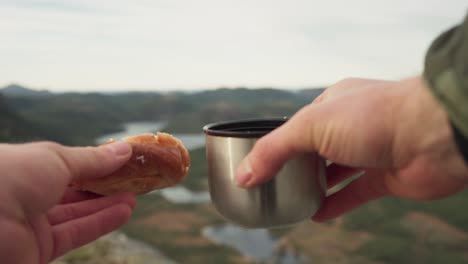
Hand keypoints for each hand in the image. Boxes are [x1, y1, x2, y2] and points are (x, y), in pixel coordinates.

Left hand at [0, 141, 135, 263]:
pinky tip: (125, 211)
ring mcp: (31, 225)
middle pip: (72, 193)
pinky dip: (102, 222)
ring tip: (134, 196)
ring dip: (107, 205)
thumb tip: (125, 148)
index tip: (119, 162)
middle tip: (131, 181)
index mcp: (24, 169)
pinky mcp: (39, 250)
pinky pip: (76, 233)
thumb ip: (93, 159)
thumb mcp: (58, 159)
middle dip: (103, 187)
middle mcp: (26, 197)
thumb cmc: (12, 174)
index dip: (92, 165)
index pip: (64, 167)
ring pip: (77, 214)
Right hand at [236, 76, 467, 220]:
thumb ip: (274, 150)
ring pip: (335, 172)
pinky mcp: (385, 176)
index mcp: (333, 104)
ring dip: (315, 187)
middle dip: (295, 167)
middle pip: (316, 150)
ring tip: (291, 201)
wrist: (432, 136)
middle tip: (273, 185)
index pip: (298, 125)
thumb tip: (243, 175)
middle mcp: (351, 126)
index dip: (279, 142)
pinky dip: (336, 204)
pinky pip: (355, 193)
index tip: (261, 161)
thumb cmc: (373, 117)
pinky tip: (317, 214)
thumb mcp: (310, 127)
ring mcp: (369, 151)